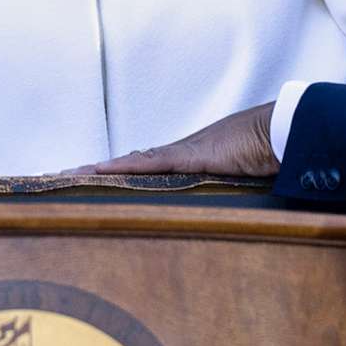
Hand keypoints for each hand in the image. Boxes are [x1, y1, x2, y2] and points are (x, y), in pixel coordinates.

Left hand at [69, 102, 279, 179]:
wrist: (286, 128)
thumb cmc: (270, 150)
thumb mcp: (244, 178)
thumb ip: (231, 192)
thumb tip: (230, 217)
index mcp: (188, 160)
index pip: (142, 168)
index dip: (115, 173)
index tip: (89, 181)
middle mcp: (178, 153)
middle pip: (126, 164)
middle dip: (93, 172)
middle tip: (59, 178)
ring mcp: (181, 153)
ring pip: (128, 163)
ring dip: (96, 171)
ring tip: (64, 177)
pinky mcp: (189, 156)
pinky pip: (147, 164)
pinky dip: (121, 168)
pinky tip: (96, 172)